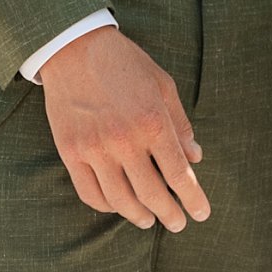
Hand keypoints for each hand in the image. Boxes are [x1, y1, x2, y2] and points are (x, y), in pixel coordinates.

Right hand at [37, 25, 210, 231]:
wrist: (74, 47)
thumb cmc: (124, 63)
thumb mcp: (162, 84)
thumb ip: (179, 123)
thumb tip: (196, 157)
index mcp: (152, 122)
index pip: (179, 174)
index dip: (193, 198)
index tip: (201, 213)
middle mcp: (124, 141)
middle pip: (151, 194)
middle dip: (169, 214)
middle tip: (178, 223)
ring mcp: (94, 149)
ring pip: (120, 200)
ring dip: (138, 216)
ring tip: (148, 220)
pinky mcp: (70, 152)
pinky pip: (89, 193)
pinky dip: (106, 206)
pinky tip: (117, 206)